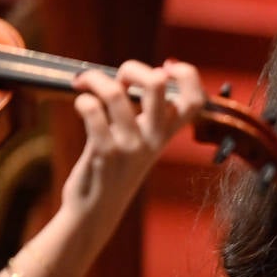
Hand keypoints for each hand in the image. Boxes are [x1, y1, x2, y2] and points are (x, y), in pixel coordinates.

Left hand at [64, 59, 204, 219]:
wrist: (98, 209)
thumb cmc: (118, 168)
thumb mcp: (144, 143)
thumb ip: (151, 113)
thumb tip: (155, 73)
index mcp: (167, 134)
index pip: (195, 100)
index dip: (186, 74)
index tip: (165, 67)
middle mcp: (154, 139)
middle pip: (156, 84)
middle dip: (132, 68)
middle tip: (118, 79)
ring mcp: (130, 145)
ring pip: (115, 93)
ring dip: (95, 79)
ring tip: (84, 84)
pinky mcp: (104, 152)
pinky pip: (92, 109)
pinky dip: (82, 99)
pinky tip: (80, 104)